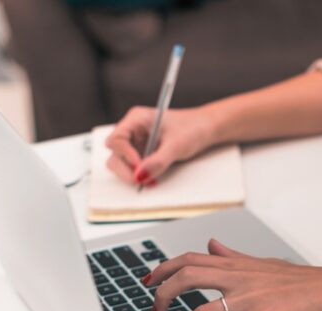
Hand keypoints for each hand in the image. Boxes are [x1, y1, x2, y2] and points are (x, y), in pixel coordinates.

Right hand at [104, 106, 220, 185]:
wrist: (206, 129)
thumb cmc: (193, 127)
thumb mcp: (176, 145)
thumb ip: (158, 161)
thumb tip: (140, 176)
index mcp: (136, 119)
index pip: (116, 139)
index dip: (125, 154)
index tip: (139, 165)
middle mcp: (133, 130)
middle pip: (115, 153)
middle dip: (126, 169)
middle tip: (141, 180)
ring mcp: (137, 143)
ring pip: (121, 163)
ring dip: (132, 174)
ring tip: (150, 180)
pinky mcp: (143, 154)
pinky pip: (134, 168)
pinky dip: (140, 176)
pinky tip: (153, 178)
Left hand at [145, 239, 321, 310]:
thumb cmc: (301, 282)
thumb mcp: (262, 264)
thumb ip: (233, 257)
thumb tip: (212, 245)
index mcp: (236, 266)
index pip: (189, 260)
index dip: (163, 269)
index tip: (148, 281)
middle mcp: (239, 279)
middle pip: (187, 277)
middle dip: (163, 295)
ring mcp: (250, 299)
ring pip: (203, 310)